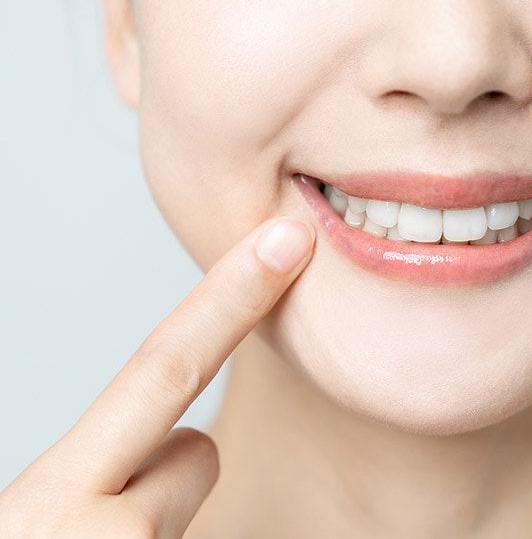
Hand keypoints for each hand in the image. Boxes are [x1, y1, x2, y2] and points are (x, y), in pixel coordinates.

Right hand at [0, 216, 314, 536]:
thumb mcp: (27, 524)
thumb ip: (84, 480)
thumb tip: (139, 468)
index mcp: (49, 498)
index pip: (162, 369)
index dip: (230, 299)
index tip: (285, 241)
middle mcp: (101, 531)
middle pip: (198, 453)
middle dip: (174, 466)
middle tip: (113, 517)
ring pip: (184, 510)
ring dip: (151, 528)